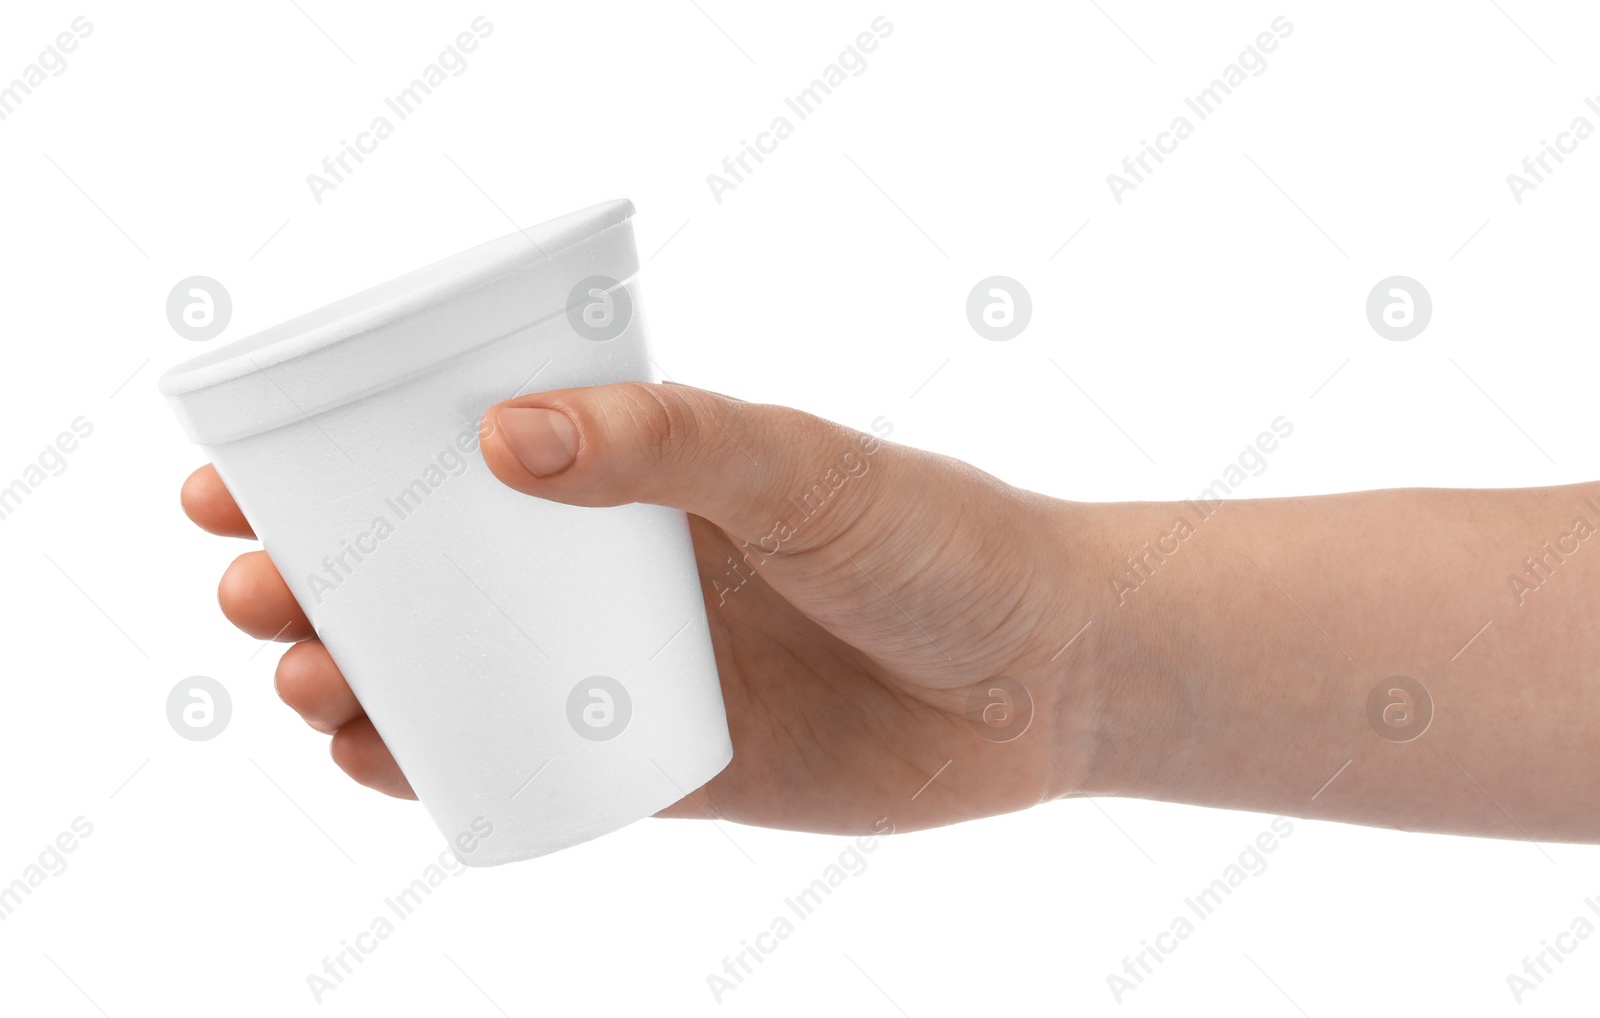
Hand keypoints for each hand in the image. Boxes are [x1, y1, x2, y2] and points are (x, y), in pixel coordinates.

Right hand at [183, 382, 1106, 834]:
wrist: (1046, 674)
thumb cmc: (939, 540)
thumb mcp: (805, 465)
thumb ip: (671, 444)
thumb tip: (498, 438)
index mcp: (634, 477)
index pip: (454, 459)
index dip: (337, 465)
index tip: (240, 475)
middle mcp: (616, 571)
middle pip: (429, 574)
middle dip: (319, 582)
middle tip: (256, 588)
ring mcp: (632, 670)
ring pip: (458, 675)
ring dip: (357, 678)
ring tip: (308, 679)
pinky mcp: (669, 763)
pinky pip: (530, 767)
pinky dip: (443, 769)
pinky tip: (380, 763)